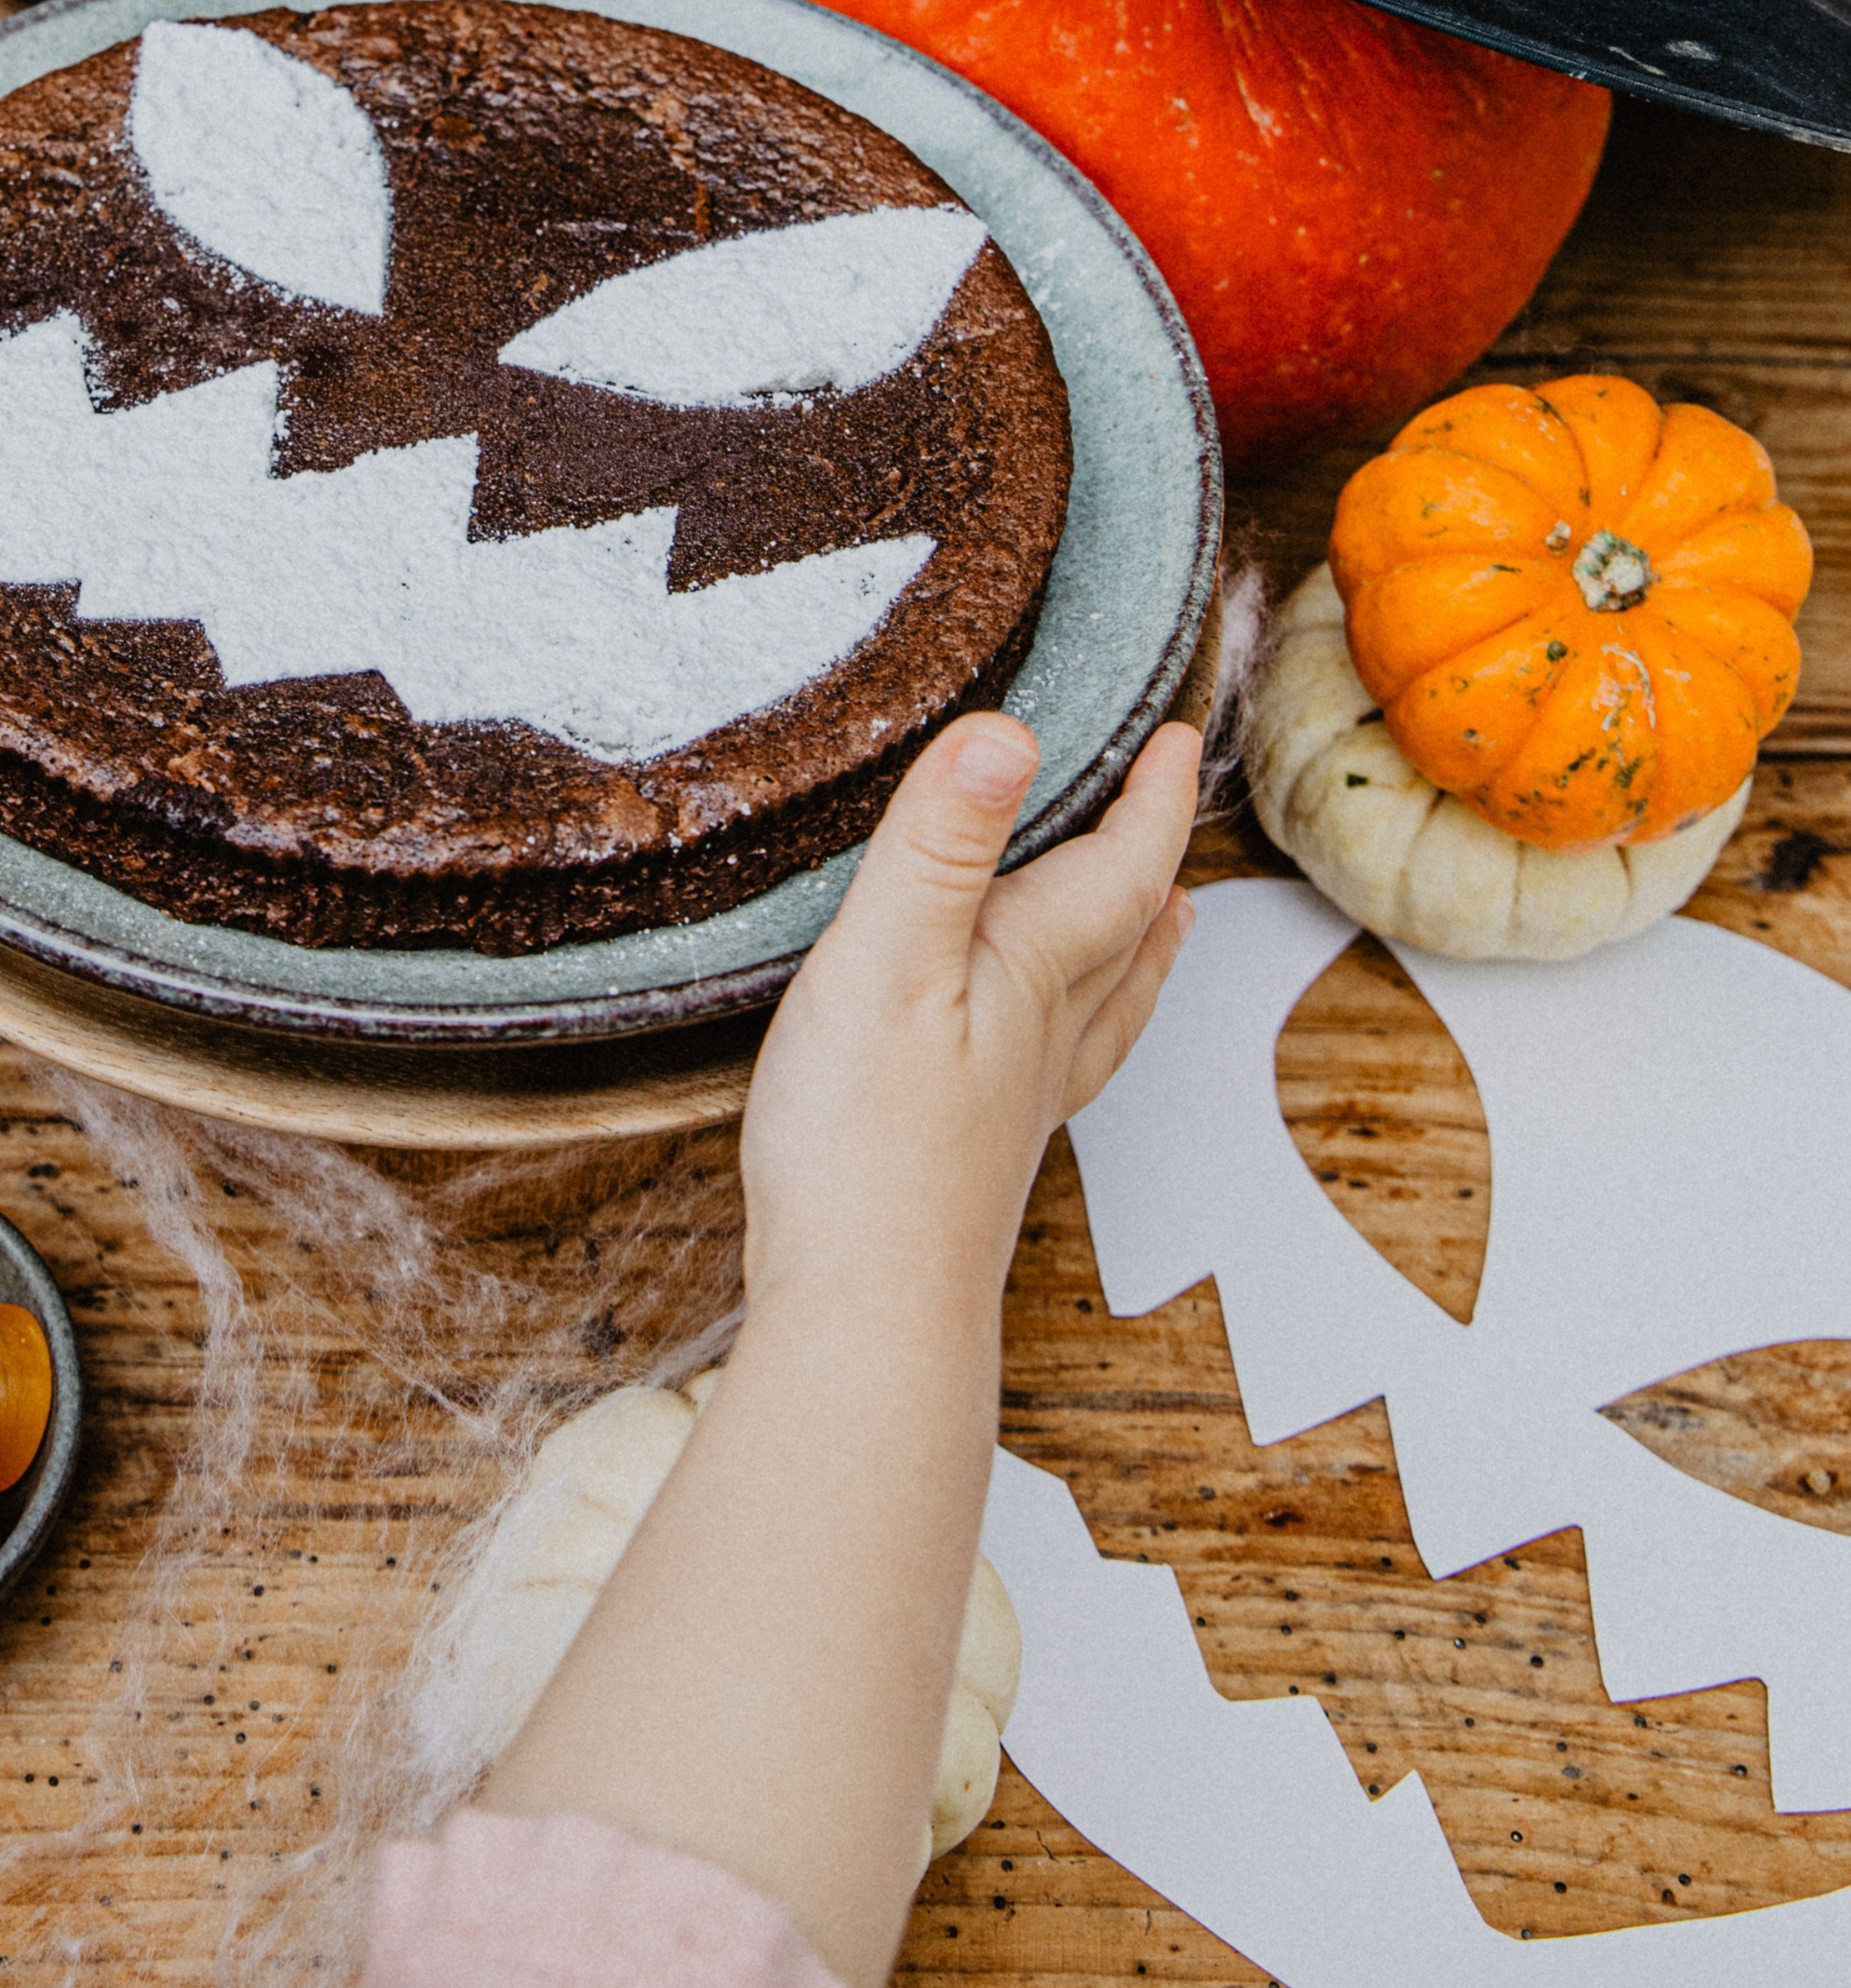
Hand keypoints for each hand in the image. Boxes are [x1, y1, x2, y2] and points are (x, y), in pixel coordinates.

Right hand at [739, 712, 1199, 1320]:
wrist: (865, 1313)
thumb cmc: (868, 1144)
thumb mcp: (888, 958)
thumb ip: (940, 843)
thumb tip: (1006, 731)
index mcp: (1035, 973)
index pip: (1121, 868)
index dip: (1151, 797)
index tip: (1178, 737)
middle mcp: (1044, 1035)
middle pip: (1127, 936)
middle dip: (1151, 864)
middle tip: (1170, 816)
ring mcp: (1015, 1102)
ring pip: (1103, 1007)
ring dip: (1136, 950)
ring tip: (1161, 921)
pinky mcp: (973, 1153)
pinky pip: (1054, 1061)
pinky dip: (1072, 1023)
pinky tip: (1035, 1043)